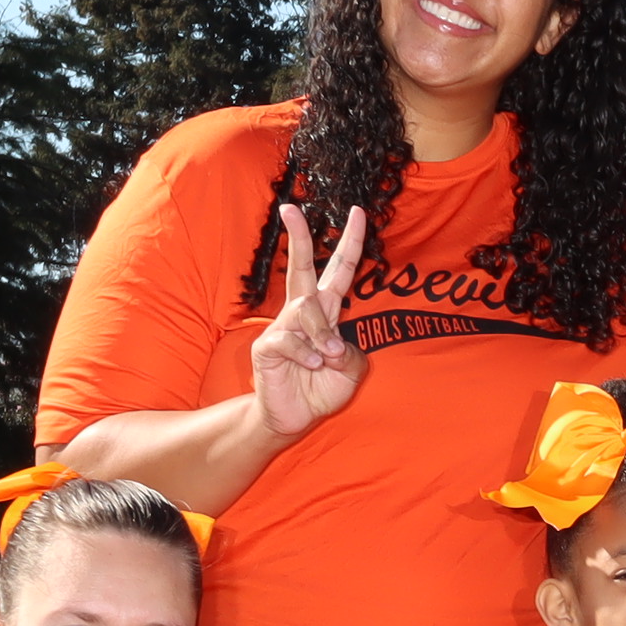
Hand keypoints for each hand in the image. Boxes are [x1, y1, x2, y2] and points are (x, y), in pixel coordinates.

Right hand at [247, 204, 369, 439]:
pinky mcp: (267, 346)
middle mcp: (303, 313)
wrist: (294, 417)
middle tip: (291, 208)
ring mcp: (282, 327)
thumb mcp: (351, 371)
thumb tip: (335, 342)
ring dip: (322, 334)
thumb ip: (353, 353)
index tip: (359, 213)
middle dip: (299, 237)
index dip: (351, 244)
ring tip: (327, 357)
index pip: (339, 271)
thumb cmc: (321, 388)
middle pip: (302, 267)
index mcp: (326, 313)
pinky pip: (288, 338)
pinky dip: (305, 352)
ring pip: (306, 309)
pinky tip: (311, 364)